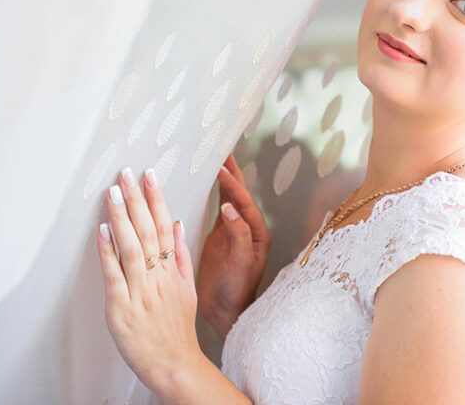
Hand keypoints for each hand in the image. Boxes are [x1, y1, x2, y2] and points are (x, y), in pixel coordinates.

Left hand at [96, 166, 201, 398]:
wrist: (175, 363)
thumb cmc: (178, 330)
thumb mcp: (188, 290)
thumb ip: (182, 256)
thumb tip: (178, 225)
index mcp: (172, 271)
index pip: (165, 227)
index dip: (157, 200)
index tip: (150, 176)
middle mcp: (158, 277)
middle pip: (149, 231)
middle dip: (137, 199)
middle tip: (127, 174)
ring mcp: (140, 291)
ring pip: (132, 248)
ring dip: (121, 218)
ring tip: (113, 193)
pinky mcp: (122, 308)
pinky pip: (114, 275)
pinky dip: (108, 252)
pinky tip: (102, 232)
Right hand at [197, 153, 271, 338]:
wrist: (226, 313)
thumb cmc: (237, 292)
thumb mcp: (240, 264)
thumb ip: (237, 236)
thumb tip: (229, 209)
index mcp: (256, 234)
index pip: (244, 202)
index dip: (232, 185)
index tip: (221, 169)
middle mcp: (247, 229)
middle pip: (240, 195)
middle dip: (233, 174)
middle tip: (224, 152)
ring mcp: (233, 232)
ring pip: (229, 199)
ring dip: (224, 181)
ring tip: (217, 160)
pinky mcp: (220, 238)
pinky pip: (218, 209)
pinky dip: (214, 195)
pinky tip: (208, 184)